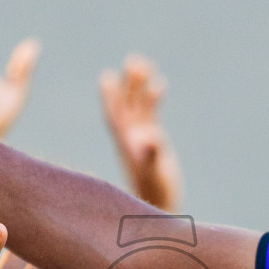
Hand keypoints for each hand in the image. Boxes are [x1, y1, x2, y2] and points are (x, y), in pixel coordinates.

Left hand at [100, 55, 181, 210]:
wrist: (160, 207)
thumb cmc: (156, 192)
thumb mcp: (154, 172)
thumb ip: (152, 155)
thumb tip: (150, 139)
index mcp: (125, 143)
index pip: (115, 115)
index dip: (111, 97)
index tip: (107, 78)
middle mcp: (131, 137)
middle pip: (127, 104)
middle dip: (129, 84)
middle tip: (133, 61)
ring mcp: (142, 137)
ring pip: (139, 105)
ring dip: (140, 85)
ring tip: (142, 63)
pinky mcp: (154, 139)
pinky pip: (152, 114)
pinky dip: (154, 99)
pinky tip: (161, 83)